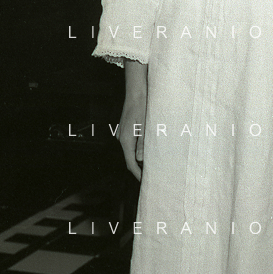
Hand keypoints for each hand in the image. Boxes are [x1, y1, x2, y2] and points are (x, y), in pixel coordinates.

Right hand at [119, 61, 147, 180]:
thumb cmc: (143, 108)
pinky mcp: (125, 129)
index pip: (130, 162)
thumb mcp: (146, 126)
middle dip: (139, 167)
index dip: (137, 173)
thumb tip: (140, 160)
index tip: (144, 181)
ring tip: (151, 163)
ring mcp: (122, 133)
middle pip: (129, 158)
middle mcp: (121, 138)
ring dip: (138, 157)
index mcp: (126, 140)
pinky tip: (146, 148)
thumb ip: (143, 144)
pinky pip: (130, 143)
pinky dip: (137, 148)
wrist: (136, 92)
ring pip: (130, 150)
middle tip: (151, 174)